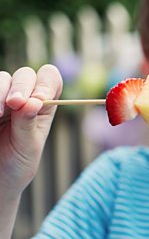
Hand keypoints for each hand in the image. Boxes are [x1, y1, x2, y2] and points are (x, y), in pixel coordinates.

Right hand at [0, 65, 61, 196]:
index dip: (47, 84)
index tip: (40, 99)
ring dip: (0, 93)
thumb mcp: (27, 147)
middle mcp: (23, 96)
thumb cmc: (16, 164)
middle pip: (25, 75)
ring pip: (2, 78)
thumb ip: (28, 124)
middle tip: (15, 103)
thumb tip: (33, 101)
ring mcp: (1, 97)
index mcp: (43, 105)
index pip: (51, 80)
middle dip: (22, 87)